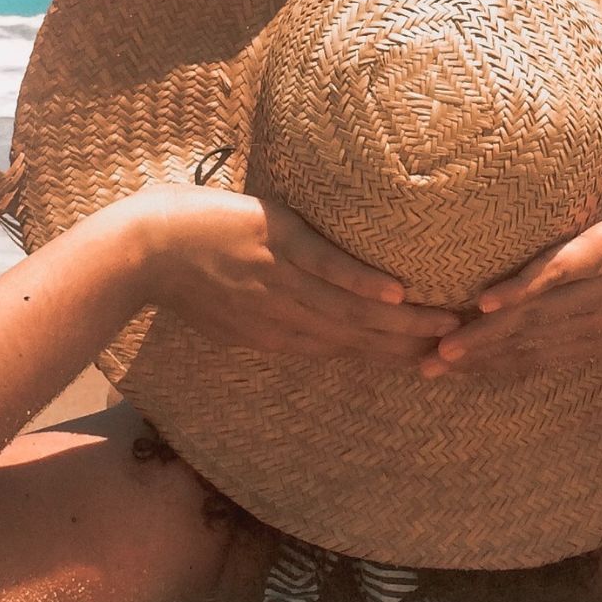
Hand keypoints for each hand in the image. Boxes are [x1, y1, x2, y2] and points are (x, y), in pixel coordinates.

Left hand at [121, 183, 458, 364]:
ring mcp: (280, 278)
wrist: (139, 250)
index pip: (345, 349)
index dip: (390, 357)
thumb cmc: (180, 279)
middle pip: (357, 336)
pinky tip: (394, 287)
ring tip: (447, 324)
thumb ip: (272, 324)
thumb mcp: (231, 318)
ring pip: (348, 307)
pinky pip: (321, 263)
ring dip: (400, 319)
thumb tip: (308, 329)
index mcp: (277, 334)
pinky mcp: (273, 239)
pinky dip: (356, 278)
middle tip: (463, 351)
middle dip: (410, 344)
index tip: (434, 362)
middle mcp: (286, 315)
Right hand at [422, 191, 601, 376]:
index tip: (455, 377)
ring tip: (444, 348)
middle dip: (477, 359)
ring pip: (534, 318)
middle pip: (528, 345)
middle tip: (426, 372)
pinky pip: (559, 274)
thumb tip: (579, 312)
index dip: (496, 369)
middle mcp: (598, 319)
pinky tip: (488, 302)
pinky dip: (523, 290)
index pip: (541, 357)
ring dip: (487, 335)